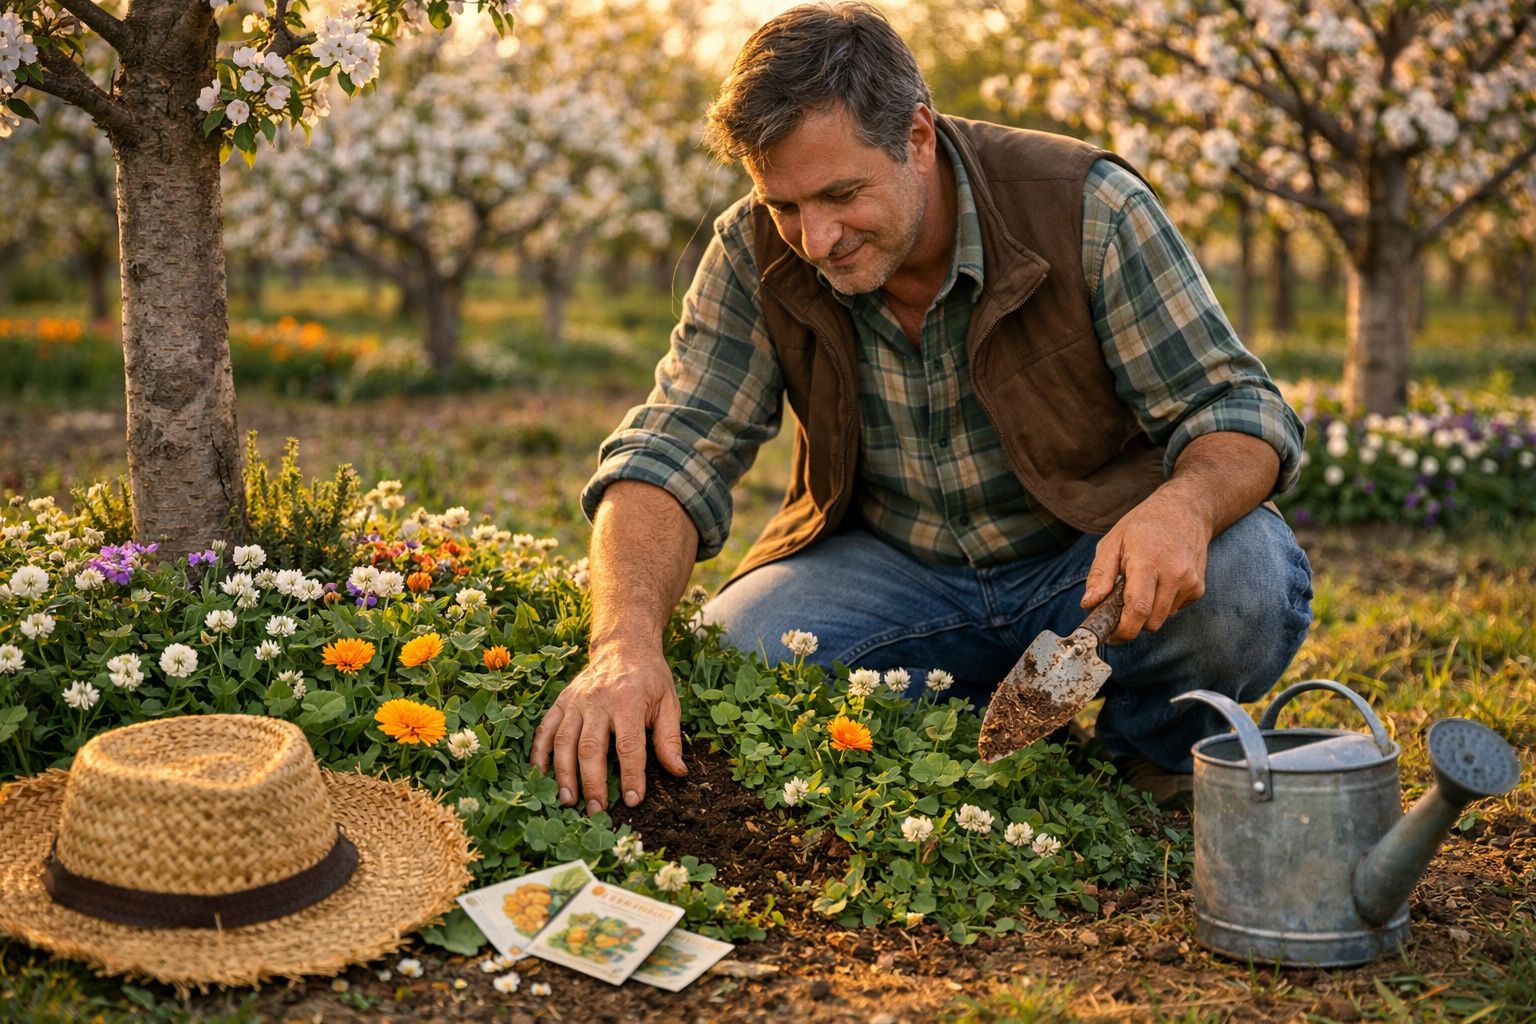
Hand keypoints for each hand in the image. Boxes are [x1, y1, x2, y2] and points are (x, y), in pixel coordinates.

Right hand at [529, 644, 686, 812]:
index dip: (631, 775)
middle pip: (591, 747)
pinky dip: (539, 753)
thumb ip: (670, 738)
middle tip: (596, 811)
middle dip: (593, 782)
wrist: (624, 645)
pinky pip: (545, 728)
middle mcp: (598, 700)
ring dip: (564, 774)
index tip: (633, 801)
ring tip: (568, 801)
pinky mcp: (562, 701)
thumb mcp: (669, 702)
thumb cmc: (649, 678)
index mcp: (629, 700)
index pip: (629, 745)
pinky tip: (540, 775)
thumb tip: (678, 771)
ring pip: (564, 741)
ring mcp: (576, 700)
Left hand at [1081, 489, 1211, 642]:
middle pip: (1151, 621)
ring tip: (1140, 587)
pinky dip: (1163, 604)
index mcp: (1148, 562)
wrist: (1185, 510)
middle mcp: (1174, 574)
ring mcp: (1190, 582)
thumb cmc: (1144, 524)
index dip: (1123, 629)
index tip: (1111, 634)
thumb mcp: (1113, 542)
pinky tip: (1158, 583)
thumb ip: (1100, 575)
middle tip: (1119, 609)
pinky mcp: (1199, 587)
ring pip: (1163, 618)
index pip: (1138, 608)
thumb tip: (1089, 603)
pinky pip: (1175, 609)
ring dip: (1148, 613)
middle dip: (1132, 623)